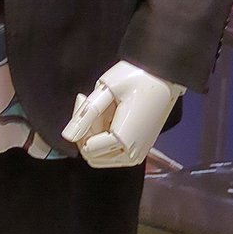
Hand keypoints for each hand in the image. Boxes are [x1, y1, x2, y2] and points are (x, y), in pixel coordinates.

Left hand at [63, 60, 183, 167]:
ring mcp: (137, 155)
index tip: (86, 99)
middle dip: (86, 134)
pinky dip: (106, 138)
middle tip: (93, 105)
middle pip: (92, 156)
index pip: (87, 148)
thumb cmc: (137, 77)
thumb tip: (67, 136)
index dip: (82, 125)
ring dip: (96, 136)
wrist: (165, 76)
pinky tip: (112, 116)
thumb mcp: (106, 90)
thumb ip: (85, 115)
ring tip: (104, 110)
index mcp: (124, 140)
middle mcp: (132, 154)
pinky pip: (112, 154)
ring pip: (100, 157)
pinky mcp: (139, 151)